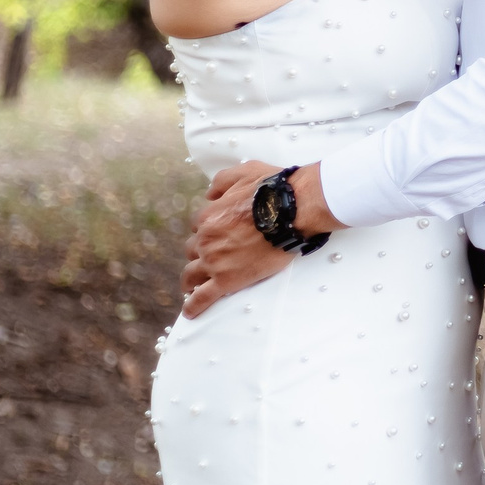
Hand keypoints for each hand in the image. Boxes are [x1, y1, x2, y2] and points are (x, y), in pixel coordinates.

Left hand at [181, 161, 295, 318]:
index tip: (219, 235)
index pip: (198, 227)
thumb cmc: (272, 189)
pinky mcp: (228, 280)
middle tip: (212, 258)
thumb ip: (220, 182)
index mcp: (208, 216)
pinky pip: (204, 297)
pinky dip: (194, 305)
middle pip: (192, 251)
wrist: (294, 210)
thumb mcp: (242, 172)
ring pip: (192, 274)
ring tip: (192, 287)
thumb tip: (209, 194)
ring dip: (191, 279)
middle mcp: (206, 240)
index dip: (209, 231)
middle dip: (200, 253)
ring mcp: (215, 262)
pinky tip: (190, 311)